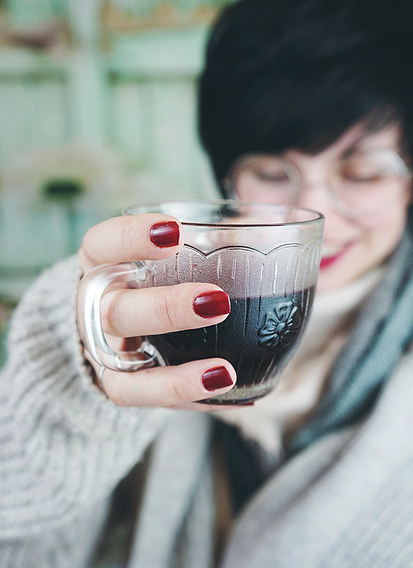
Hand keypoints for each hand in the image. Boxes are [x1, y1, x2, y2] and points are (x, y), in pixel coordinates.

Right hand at [78, 213, 237, 409]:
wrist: (121, 325)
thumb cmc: (155, 277)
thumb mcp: (168, 253)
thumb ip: (212, 241)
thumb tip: (289, 232)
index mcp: (102, 264)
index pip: (102, 244)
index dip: (131, 237)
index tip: (176, 231)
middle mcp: (95, 307)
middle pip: (115, 310)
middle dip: (166, 308)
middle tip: (217, 301)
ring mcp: (103, 349)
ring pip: (124, 363)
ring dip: (174, 368)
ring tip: (225, 369)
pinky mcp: (118, 383)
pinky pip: (142, 396)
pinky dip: (182, 394)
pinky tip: (225, 388)